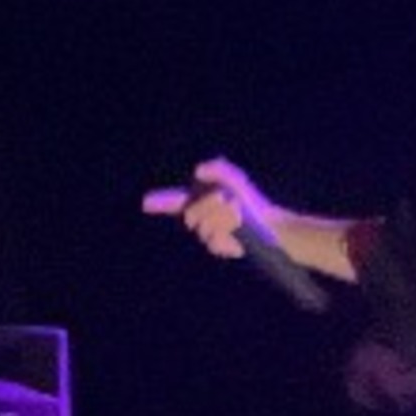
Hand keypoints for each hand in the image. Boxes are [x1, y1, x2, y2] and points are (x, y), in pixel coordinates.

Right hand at [141, 156, 277, 257]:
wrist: (271, 226)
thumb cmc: (253, 202)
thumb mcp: (236, 180)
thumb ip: (219, 168)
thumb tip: (198, 171)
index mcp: (202, 200)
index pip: (174, 201)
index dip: (160, 201)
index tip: (145, 202)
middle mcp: (202, 217)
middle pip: (191, 215)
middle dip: (209, 206)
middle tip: (229, 202)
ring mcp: (209, 234)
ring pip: (204, 229)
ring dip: (223, 221)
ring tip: (238, 218)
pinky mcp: (219, 247)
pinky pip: (213, 242)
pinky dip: (226, 236)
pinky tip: (237, 236)